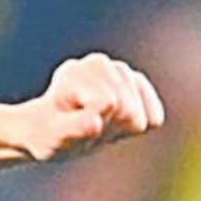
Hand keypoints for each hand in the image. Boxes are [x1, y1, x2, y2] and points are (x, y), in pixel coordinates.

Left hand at [19, 52, 165, 161]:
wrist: (52, 130)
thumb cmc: (47, 133)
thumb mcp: (51, 135)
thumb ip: (72, 129)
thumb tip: (94, 123)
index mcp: (74, 72)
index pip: (109, 103)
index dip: (94, 122)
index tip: (72, 122)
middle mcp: (98, 64)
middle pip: (128, 110)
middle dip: (108, 125)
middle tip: (83, 126)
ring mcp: (120, 72)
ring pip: (140, 118)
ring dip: (118, 128)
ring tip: (96, 124)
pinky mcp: (138, 86)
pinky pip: (154, 119)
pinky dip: (135, 128)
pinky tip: (116, 125)